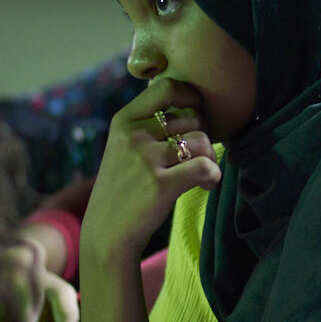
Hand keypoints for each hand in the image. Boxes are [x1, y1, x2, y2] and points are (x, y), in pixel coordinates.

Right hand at [81, 79, 219, 266]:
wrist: (107, 234)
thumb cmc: (124, 190)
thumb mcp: (124, 148)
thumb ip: (149, 125)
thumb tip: (192, 104)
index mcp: (123, 121)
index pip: (166, 87)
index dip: (191, 96)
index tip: (197, 114)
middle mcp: (133, 136)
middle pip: (192, 119)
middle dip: (202, 137)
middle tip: (197, 158)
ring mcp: (145, 160)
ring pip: (202, 141)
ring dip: (210, 158)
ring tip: (201, 175)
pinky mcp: (161, 185)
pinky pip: (206, 167)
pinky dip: (213, 176)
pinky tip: (204, 186)